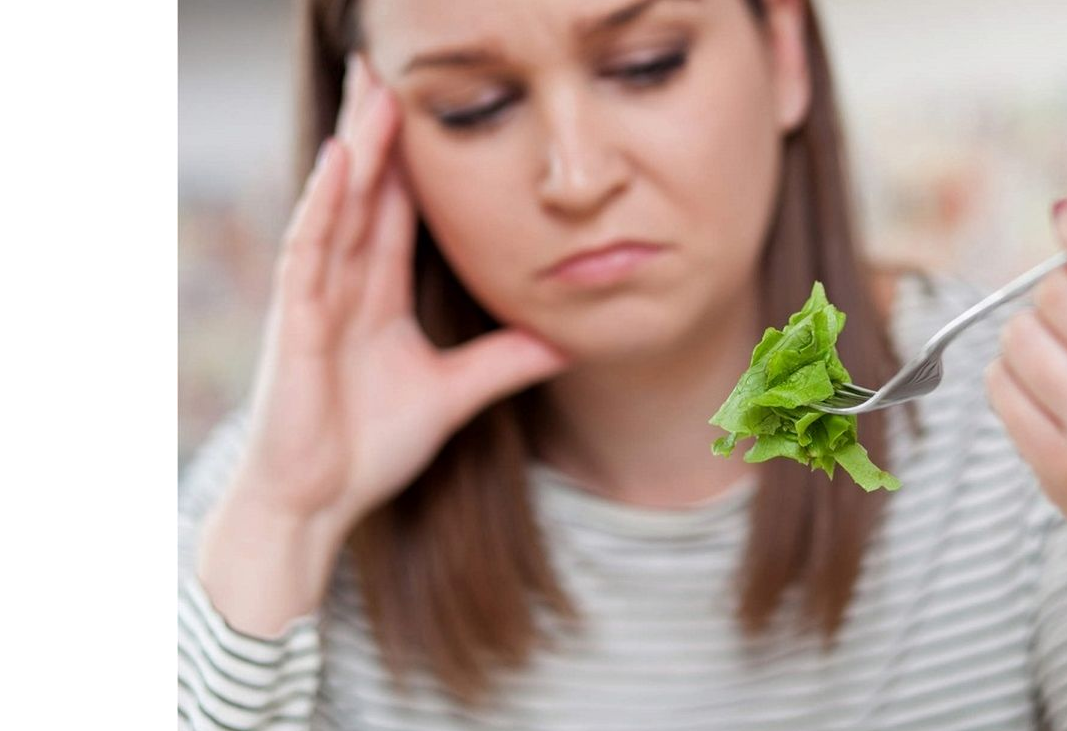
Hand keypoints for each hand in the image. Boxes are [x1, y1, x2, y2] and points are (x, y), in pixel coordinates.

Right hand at [229, 51, 572, 535]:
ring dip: (357, 146)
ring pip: (339, 204)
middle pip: (367, 190)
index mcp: (378, 294)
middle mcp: (345, 283)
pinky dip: (324, 204)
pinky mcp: (297, 321)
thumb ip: (505, 361)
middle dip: (379, 129)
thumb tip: (566, 340)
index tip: (434, 107)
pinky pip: (310, 250)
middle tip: (391, 66)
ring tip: (373, 87)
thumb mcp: (454, 393)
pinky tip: (340, 160)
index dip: (415, 158)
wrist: (317, 503)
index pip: (400, 209)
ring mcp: (316, 298)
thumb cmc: (367, 447)